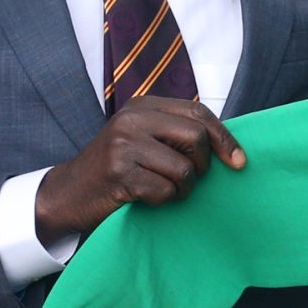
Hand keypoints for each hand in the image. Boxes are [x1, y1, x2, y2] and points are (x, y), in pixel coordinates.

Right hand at [35, 96, 245, 240]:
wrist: (68, 193)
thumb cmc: (118, 170)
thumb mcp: (145, 139)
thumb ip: (178, 134)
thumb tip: (233, 149)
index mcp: (142, 106)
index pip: (199, 113)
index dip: (225, 139)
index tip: (239, 162)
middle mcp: (131, 119)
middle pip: (196, 138)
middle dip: (201, 167)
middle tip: (186, 180)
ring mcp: (122, 145)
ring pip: (183, 169)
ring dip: (181, 189)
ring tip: (161, 189)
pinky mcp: (118, 173)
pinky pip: (165, 191)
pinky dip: (162, 201)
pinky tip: (145, 198)